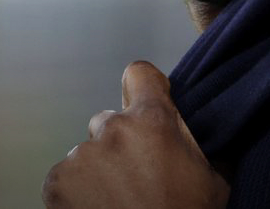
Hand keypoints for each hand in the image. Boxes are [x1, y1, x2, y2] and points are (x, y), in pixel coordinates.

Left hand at [42, 61, 230, 207]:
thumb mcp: (212, 179)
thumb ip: (195, 142)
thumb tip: (195, 127)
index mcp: (153, 122)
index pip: (139, 74)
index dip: (144, 87)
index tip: (145, 99)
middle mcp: (113, 130)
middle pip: (109, 121)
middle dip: (120, 143)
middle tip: (136, 178)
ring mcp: (81, 156)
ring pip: (86, 153)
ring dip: (98, 170)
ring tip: (117, 201)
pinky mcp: (56, 182)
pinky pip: (64, 177)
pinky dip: (75, 192)